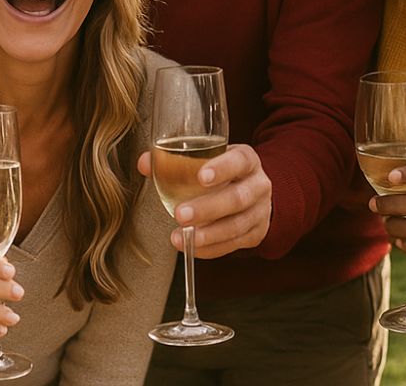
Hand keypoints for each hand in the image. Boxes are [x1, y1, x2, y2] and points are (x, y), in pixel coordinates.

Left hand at [139, 144, 272, 258]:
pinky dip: (212, 248)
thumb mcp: (207, 157)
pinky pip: (235, 244)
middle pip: (237, 198)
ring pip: (237, 225)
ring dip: (208, 234)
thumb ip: (175, 159)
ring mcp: (261, 211)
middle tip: (179, 214)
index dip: (221, 168)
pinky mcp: (256, 233)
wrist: (251, 188)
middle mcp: (258, 184)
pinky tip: (192, 247)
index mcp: (247, 159)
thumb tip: (144, 163)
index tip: (200, 177)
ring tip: (182, 236)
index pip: (239, 161)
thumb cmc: (222, 170)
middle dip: (207, 208)